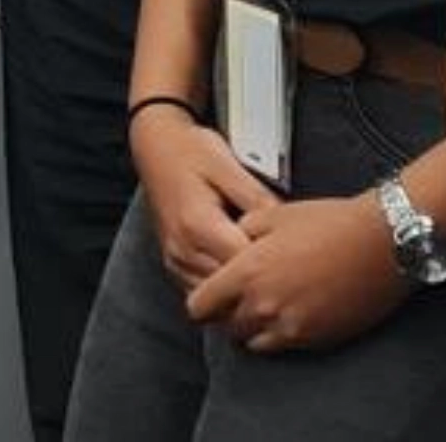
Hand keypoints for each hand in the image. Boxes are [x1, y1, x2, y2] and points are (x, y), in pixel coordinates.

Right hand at [128, 105, 278, 283]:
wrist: (155, 146)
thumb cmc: (190, 150)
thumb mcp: (228, 165)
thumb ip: (257, 198)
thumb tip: (285, 226)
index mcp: (198, 223)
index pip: (243, 264)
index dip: (270, 264)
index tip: (290, 257)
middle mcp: (183, 247)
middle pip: (230, 287)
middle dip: (258, 282)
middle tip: (284, 271)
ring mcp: (175, 259)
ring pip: (215, 298)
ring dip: (240, 290)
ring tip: (265, 274)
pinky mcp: (173, 262)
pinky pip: (201, 291)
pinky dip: (222, 291)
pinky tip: (239, 274)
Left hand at [186, 189, 411, 355]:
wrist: (382, 243)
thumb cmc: (331, 223)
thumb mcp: (274, 214)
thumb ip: (242, 231)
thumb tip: (232, 241)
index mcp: (247, 273)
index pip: (199, 307)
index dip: (202, 300)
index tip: (210, 293)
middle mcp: (264, 307)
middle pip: (226, 328)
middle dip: (228, 314)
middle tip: (240, 297)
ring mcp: (291, 328)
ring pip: (253, 343)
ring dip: (253, 329)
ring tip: (267, 306)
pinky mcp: (316, 340)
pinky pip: (284, 348)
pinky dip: (281, 335)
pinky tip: (292, 313)